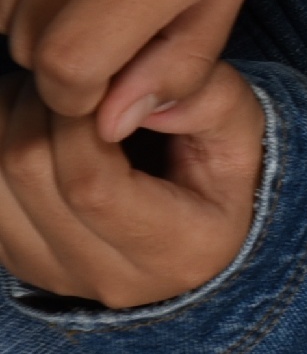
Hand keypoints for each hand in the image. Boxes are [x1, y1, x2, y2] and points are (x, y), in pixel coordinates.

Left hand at [0, 62, 266, 308]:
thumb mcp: (238, 127)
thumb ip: (201, 100)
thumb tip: (122, 103)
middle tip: (68, 75)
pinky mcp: (15, 261)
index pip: (91, 185)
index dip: (76, 118)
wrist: (193, 228)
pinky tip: (30, 124)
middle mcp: (109, 278)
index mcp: (176, 251)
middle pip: (30, 174)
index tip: (97, 81)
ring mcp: (52, 275)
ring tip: (47, 98)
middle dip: (37, 105)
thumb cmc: (216, 170)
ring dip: (7, 118)